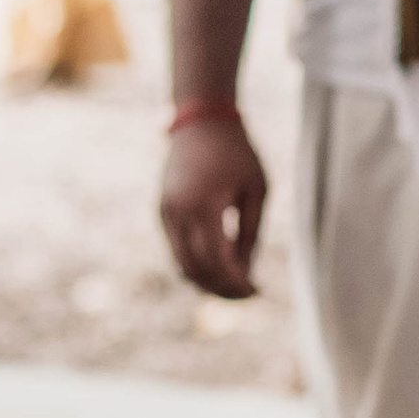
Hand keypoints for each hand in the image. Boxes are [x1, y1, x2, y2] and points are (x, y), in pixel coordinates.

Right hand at [161, 110, 266, 298]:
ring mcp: (166, 213)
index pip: (218, 261)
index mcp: (204, 206)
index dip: (237, 282)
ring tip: (234, 287)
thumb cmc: (237, 154)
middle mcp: (178, 212)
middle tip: (247, 295)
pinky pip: (176, 249)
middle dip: (222, 289)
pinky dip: (195, 265)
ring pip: (182, 264)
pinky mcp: (162, 212)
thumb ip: (250, 232)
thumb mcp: (256, 191)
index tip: (257, 291)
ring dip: (207, 282)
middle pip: (197, 269)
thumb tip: (246, 272)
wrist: (201, 122)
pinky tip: (218, 269)